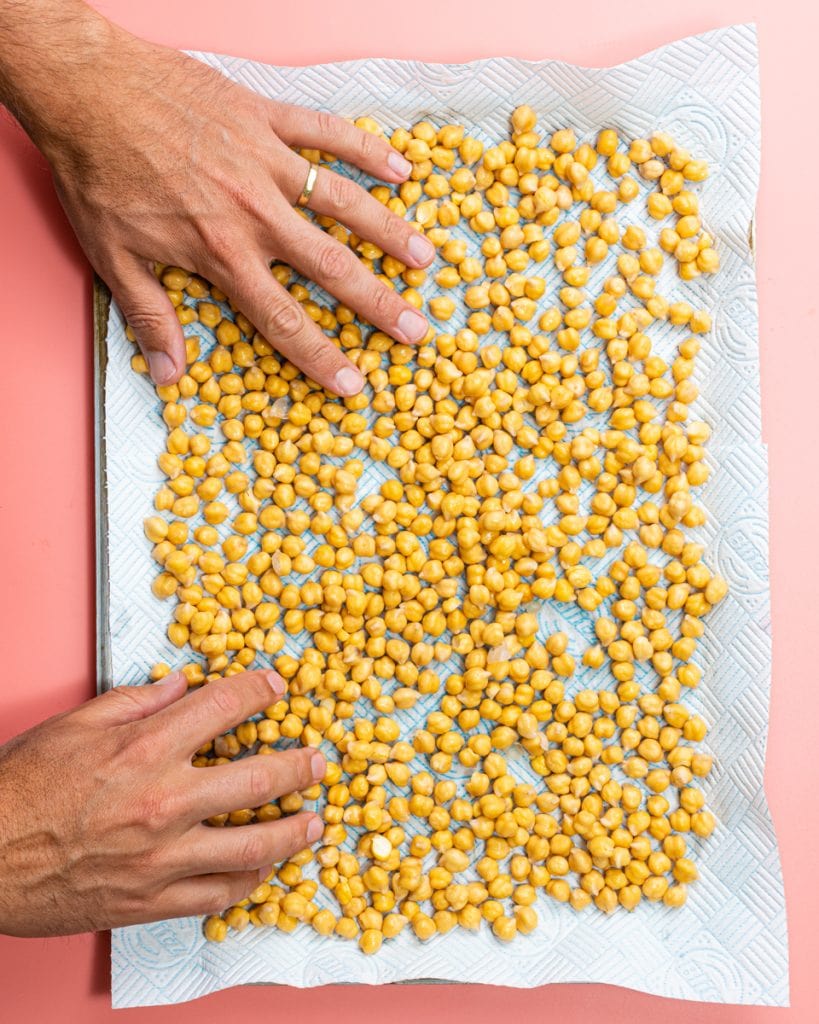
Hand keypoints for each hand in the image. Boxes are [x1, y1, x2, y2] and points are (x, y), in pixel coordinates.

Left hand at [0, 3, 433, 392]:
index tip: (355, 384)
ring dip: (389, 232)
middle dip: (379, 304)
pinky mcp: (266, 117)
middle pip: (332, 268)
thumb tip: (169, 375)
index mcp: (221, 253)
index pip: (284, 319)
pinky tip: (402, 170)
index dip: (322, 357)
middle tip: (417, 331)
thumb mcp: (113, 257)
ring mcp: (267, 161)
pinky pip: (328, 133)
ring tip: (426, 260)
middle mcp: (255, 213)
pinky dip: (366, 150)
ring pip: (344, 202)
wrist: (85, 88)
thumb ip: (150, 316)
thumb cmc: (97, 174)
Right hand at [0, 670, 325, 936]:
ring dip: (294, 833)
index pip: (224, 706)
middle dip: (299, 766)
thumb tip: (182, 683)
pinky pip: (218, 895)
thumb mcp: (74, 725)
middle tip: (318, 762)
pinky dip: (248, 882)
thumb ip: (136, 701)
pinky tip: (263, 870)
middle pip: (259, 779)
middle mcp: (164, 801)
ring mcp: (162, 857)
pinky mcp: (151, 901)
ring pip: (253, 847)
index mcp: (145, 748)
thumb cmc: (21, 789)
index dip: (258, 690)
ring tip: (314, 823)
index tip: (275, 686)